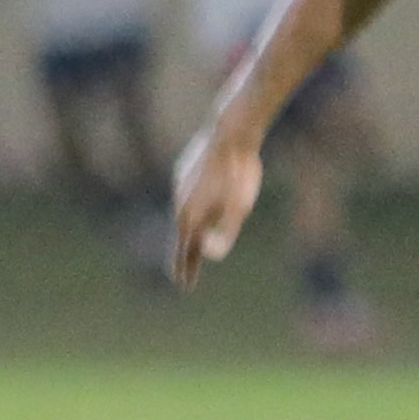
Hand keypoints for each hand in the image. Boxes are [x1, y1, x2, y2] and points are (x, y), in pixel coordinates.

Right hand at [169, 126, 263, 286]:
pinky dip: (193, 204)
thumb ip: (224, 234)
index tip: (185, 286)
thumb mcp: (239, 209)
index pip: (185, 252)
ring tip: (198, 236)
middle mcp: (179, 202)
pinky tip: (204, 198)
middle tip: (185, 270)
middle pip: (182, 234)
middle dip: (184, 253)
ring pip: (184, 211)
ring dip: (190, 226)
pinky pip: (186, 193)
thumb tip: (208, 253)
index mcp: (191, 215)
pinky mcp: (182, 169)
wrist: (230, 133)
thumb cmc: (239, 173)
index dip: (185, 270)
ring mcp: (178, 184)